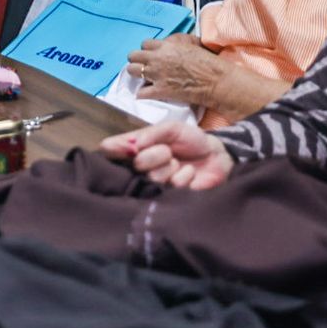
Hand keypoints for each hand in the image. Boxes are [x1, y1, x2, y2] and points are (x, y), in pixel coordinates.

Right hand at [100, 119, 233, 189]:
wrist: (217, 157)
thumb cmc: (191, 140)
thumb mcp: (171, 128)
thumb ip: (151, 134)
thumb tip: (133, 146)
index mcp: (134, 148)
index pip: (109, 149)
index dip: (115, 149)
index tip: (131, 147)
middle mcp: (138, 168)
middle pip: (135, 164)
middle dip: (156, 154)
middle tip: (169, 151)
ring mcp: (153, 184)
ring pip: (153, 177)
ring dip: (171, 166)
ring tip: (180, 163)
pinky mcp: (169, 198)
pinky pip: (172, 187)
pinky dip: (185, 176)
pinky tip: (190, 174)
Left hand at [127, 34, 222, 104]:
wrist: (216, 81)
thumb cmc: (209, 63)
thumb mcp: (191, 46)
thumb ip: (176, 45)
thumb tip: (170, 45)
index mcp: (166, 47)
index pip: (144, 44)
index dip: (147, 50)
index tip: (152, 56)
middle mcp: (157, 59)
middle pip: (133, 56)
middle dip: (137, 61)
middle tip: (145, 68)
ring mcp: (157, 75)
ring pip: (131, 71)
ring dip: (136, 75)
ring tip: (144, 80)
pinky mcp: (160, 91)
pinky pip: (140, 93)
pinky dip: (142, 94)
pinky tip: (148, 94)